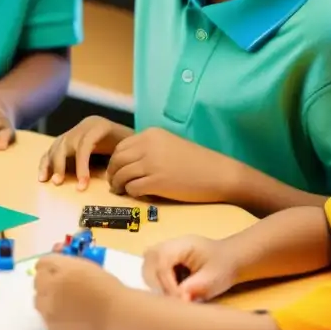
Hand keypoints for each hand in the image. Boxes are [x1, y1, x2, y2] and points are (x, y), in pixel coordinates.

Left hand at [33, 254, 123, 329]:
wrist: (115, 313)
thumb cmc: (106, 287)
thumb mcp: (86, 266)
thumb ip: (67, 265)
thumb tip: (53, 267)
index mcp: (62, 267)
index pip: (42, 263)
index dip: (49, 267)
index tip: (54, 271)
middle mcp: (52, 285)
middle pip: (37, 280)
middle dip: (47, 281)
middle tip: (61, 287)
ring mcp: (50, 306)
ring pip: (37, 299)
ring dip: (46, 298)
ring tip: (63, 302)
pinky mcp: (51, 324)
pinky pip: (44, 315)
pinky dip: (52, 314)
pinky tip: (67, 314)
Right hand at [37, 116, 131, 188]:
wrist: (124, 131)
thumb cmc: (128, 143)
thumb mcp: (128, 147)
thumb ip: (120, 158)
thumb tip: (112, 177)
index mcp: (99, 126)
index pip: (85, 145)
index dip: (81, 165)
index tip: (82, 185)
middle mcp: (83, 126)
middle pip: (66, 143)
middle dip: (61, 164)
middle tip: (59, 183)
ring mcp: (73, 131)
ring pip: (56, 146)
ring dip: (50, 164)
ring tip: (48, 181)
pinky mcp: (66, 139)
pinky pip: (52, 149)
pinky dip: (46, 162)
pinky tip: (43, 176)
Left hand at [106, 127, 240, 201]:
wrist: (218, 174)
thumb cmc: (197, 161)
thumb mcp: (169, 145)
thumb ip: (149, 148)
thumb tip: (129, 161)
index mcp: (151, 134)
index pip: (121, 146)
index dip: (115, 160)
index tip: (116, 170)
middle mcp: (148, 146)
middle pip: (117, 160)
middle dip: (112, 173)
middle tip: (114, 183)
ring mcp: (152, 164)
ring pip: (121, 174)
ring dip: (118, 185)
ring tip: (120, 191)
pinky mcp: (157, 182)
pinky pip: (132, 188)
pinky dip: (130, 193)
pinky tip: (136, 195)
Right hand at [142, 235, 237, 301]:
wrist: (230, 260)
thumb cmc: (223, 267)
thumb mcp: (213, 279)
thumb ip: (195, 288)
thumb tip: (179, 299)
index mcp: (182, 245)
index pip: (163, 262)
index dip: (167, 283)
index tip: (180, 300)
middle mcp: (169, 245)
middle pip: (149, 262)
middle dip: (158, 284)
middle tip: (175, 299)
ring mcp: (164, 250)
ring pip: (147, 266)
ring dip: (156, 284)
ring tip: (174, 296)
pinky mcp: (163, 259)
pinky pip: (151, 270)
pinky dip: (158, 283)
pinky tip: (173, 291)